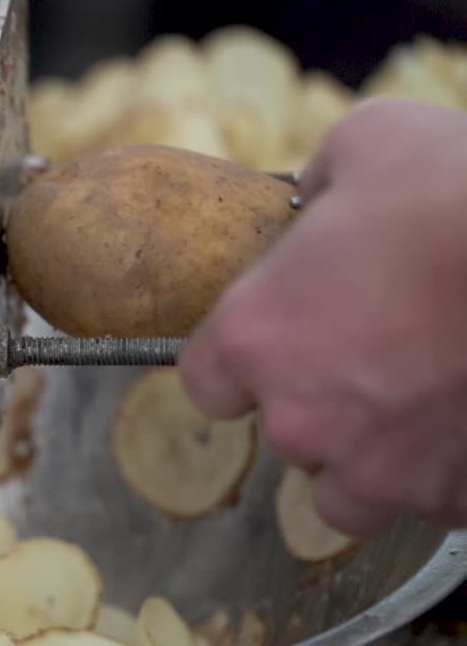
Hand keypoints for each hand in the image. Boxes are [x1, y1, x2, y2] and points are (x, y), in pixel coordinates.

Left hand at [179, 98, 466, 537]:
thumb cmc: (461, 194)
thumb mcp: (372, 143)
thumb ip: (324, 182)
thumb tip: (320, 199)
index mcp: (257, 337)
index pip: (205, 382)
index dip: (239, 362)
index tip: (277, 342)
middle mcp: (302, 419)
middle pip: (285, 438)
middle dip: (322, 404)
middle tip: (375, 355)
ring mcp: (380, 469)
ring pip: (348, 496)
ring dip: (372, 460)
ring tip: (417, 407)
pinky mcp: (454, 495)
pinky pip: (434, 502)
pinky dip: (447, 472)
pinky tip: (466, 418)